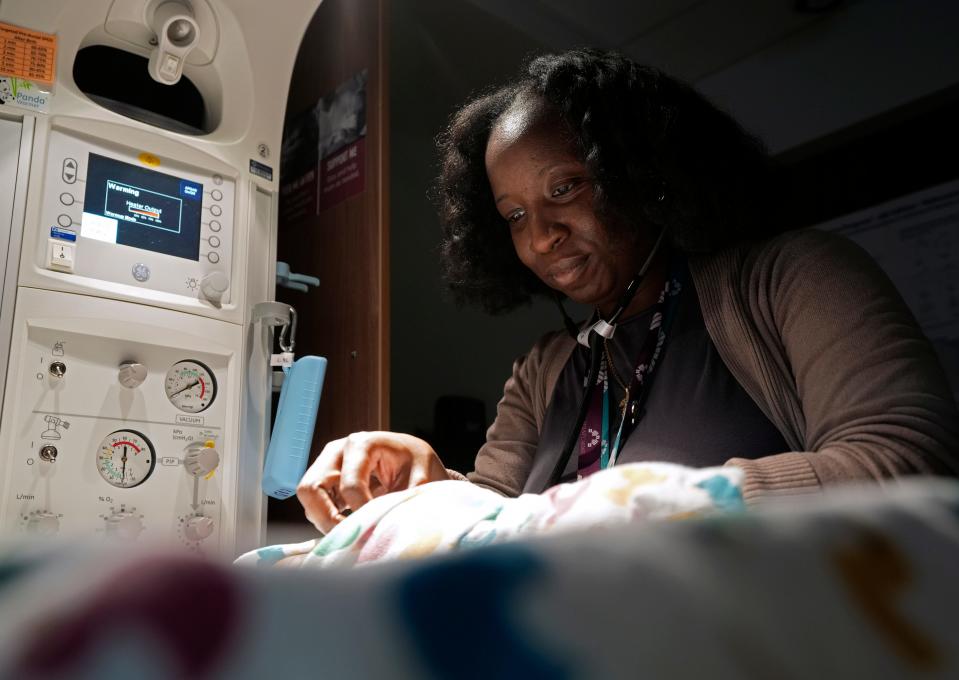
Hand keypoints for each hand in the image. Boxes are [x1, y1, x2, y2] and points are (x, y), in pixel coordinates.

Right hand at [296, 431, 449, 532]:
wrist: (414, 457)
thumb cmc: (418, 463)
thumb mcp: (421, 478)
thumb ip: (404, 501)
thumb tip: (386, 529)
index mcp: (362, 444)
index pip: (350, 486)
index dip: (362, 513)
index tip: (376, 530)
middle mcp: (338, 450)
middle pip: (312, 487)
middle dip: (327, 518)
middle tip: (350, 538)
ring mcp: (328, 464)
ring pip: (308, 497)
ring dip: (324, 520)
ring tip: (351, 533)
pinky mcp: (326, 479)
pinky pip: (314, 503)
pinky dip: (325, 519)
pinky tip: (348, 526)